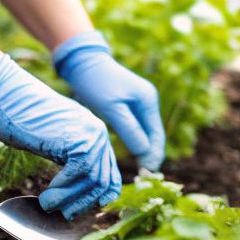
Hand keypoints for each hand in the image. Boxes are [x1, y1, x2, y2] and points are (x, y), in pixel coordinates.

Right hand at [0, 55, 120, 219]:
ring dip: (71, 199)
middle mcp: (98, 133)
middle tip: (65, 214)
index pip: (109, 173)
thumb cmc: (20, 118)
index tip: (80, 209)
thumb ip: (67, 159)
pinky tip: (47, 195)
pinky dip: (63, 189)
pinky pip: (78, 173)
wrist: (5, 95)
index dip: (97, 196)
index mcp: (94, 133)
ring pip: (94, 180)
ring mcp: (90, 134)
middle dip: (84, 202)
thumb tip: (72, 189)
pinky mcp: (77, 137)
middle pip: (104, 180)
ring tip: (49, 206)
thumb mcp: (52, 142)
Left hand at [52, 30, 165, 170]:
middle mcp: (148, 101)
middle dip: (150, 154)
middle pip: (154, 134)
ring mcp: (139, 102)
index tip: (147, 175)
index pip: (157, 136)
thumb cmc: (96, 84)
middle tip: (143, 176)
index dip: (153, 156)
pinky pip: (136, 126)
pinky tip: (129, 151)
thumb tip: (145, 153)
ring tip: (138, 169)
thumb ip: (130, 130)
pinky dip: (135, 140)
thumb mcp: (112, 109)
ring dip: (143, 149)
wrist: (82, 62)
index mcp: (148, 101)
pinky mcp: (128, 103)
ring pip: (145, 131)